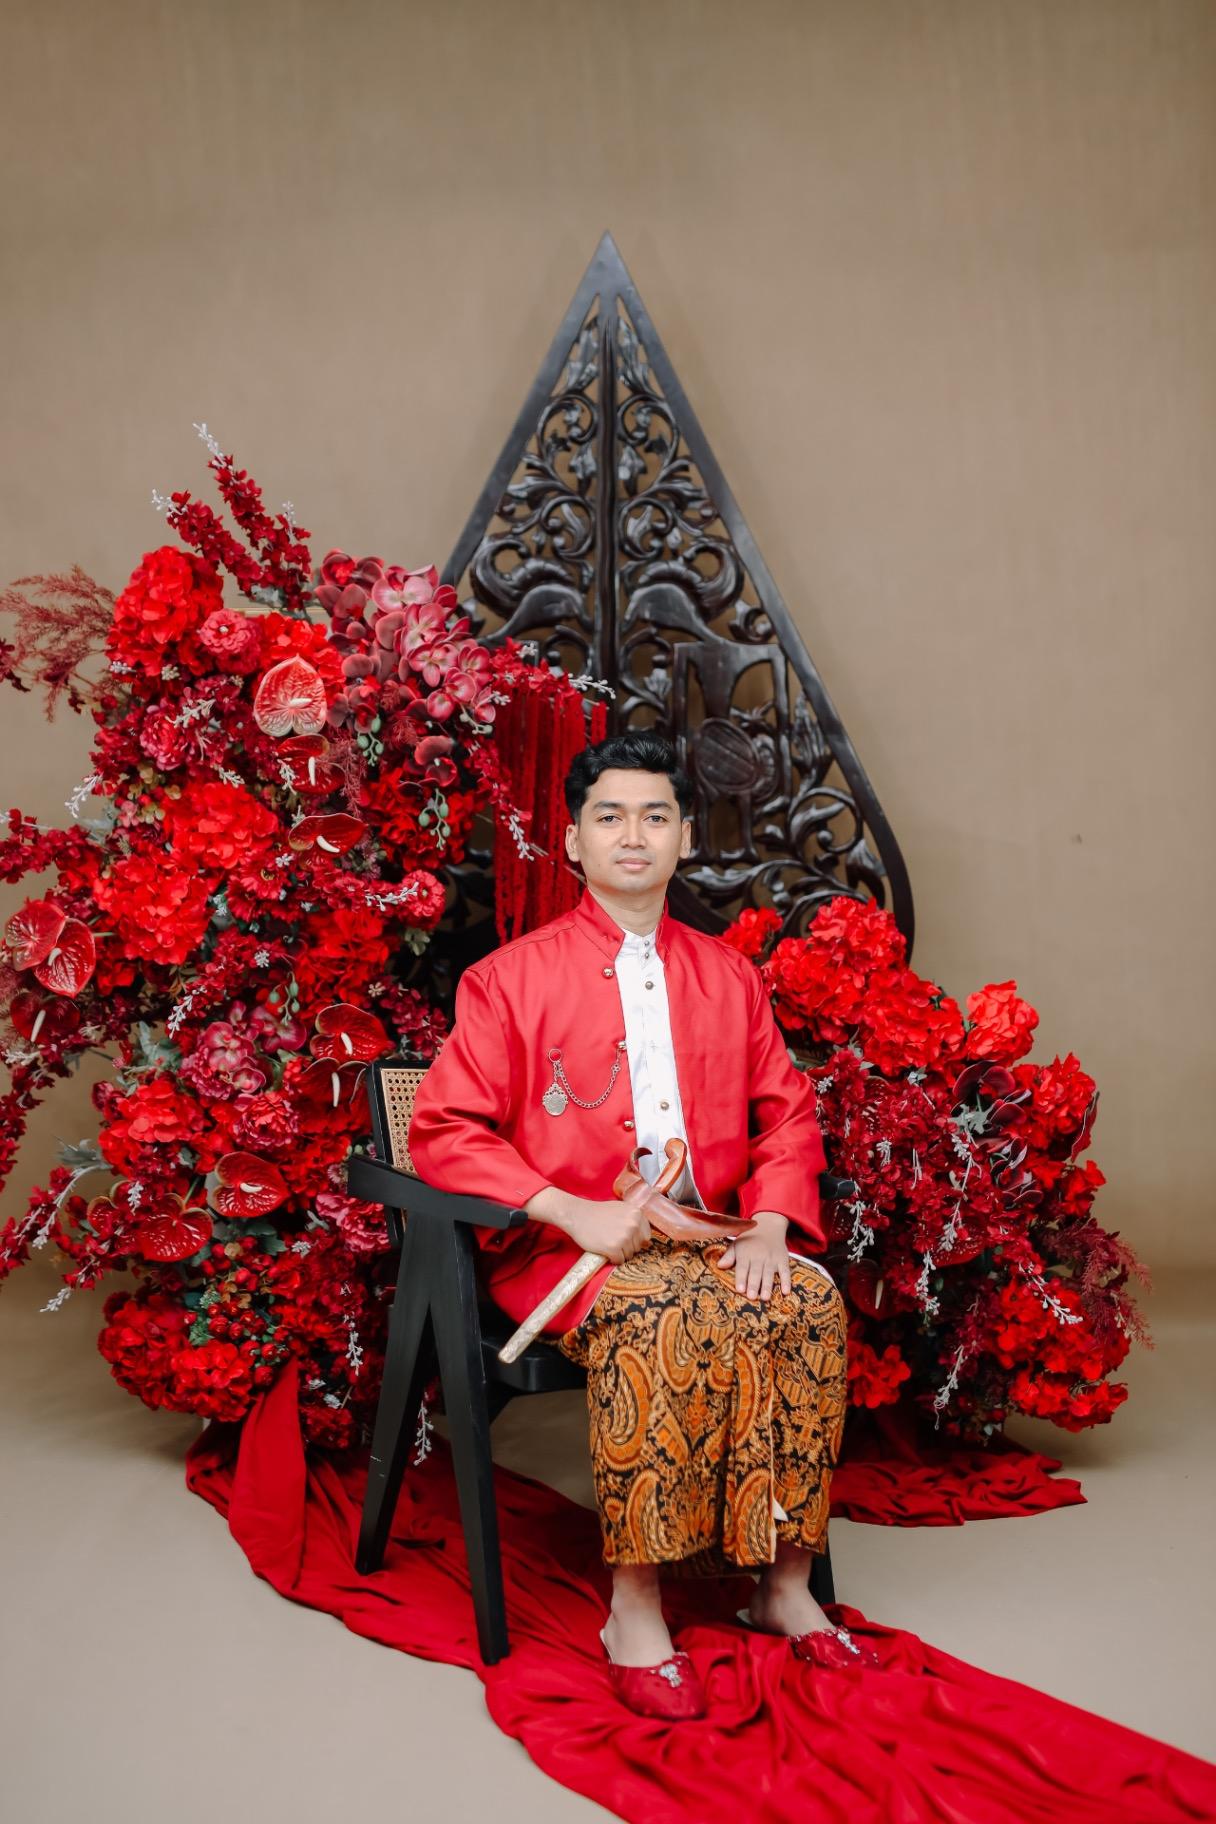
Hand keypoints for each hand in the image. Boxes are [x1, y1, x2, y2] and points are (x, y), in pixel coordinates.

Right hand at [527, 1189, 650, 1264]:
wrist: (577, 1215)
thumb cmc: (598, 1213)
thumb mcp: (621, 1209)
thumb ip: (635, 1220)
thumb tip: (648, 1240)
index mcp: (637, 1214)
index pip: (646, 1236)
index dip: (635, 1240)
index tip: (624, 1237)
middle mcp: (633, 1225)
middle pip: (638, 1247)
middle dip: (627, 1247)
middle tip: (613, 1239)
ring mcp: (624, 1237)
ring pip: (629, 1255)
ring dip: (619, 1253)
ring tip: (607, 1243)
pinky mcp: (613, 1248)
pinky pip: (619, 1261)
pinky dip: (612, 1259)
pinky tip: (605, 1250)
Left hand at [718, 1210, 790, 1301]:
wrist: (769, 1225)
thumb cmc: (749, 1239)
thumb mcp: (737, 1244)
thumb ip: (729, 1256)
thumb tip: (719, 1266)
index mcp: (745, 1253)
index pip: (743, 1267)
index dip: (741, 1278)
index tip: (740, 1289)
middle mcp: (759, 1256)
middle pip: (756, 1272)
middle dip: (754, 1285)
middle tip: (752, 1296)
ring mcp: (772, 1258)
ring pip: (769, 1273)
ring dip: (767, 1286)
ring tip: (765, 1297)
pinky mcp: (783, 1260)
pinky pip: (785, 1271)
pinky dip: (786, 1281)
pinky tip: (786, 1291)